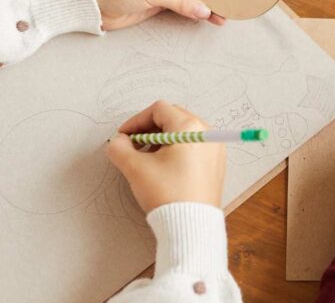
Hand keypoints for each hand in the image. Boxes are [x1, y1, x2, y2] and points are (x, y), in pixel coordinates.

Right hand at [106, 101, 225, 212]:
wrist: (191, 224)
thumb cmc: (167, 194)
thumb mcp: (135, 169)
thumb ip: (120, 149)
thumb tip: (117, 142)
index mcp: (189, 127)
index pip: (158, 110)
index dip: (136, 121)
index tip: (123, 137)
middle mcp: (207, 132)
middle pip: (173, 117)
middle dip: (149, 129)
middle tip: (133, 146)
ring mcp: (215, 148)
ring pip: (184, 132)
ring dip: (162, 140)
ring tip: (146, 159)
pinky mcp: (216, 163)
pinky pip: (194, 146)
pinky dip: (177, 149)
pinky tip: (163, 167)